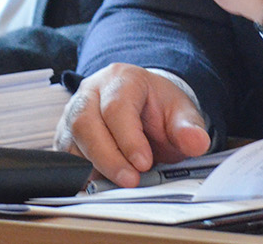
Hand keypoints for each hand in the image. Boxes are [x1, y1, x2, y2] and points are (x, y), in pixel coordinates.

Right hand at [55, 64, 210, 185]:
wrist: (144, 107)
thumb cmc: (158, 108)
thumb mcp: (180, 112)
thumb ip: (188, 127)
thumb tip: (197, 142)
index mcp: (121, 78)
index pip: (116, 107)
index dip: (128, 139)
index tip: (144, 163)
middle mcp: (91, 92)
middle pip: (86, 123)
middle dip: (108, 157)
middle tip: (131, 180)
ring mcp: (73, 112)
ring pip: (71, 142)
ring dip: (94, 167)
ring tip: (119, 183)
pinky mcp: (65, 135)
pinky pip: (64, 156)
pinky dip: (81, 173)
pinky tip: (102, 183)